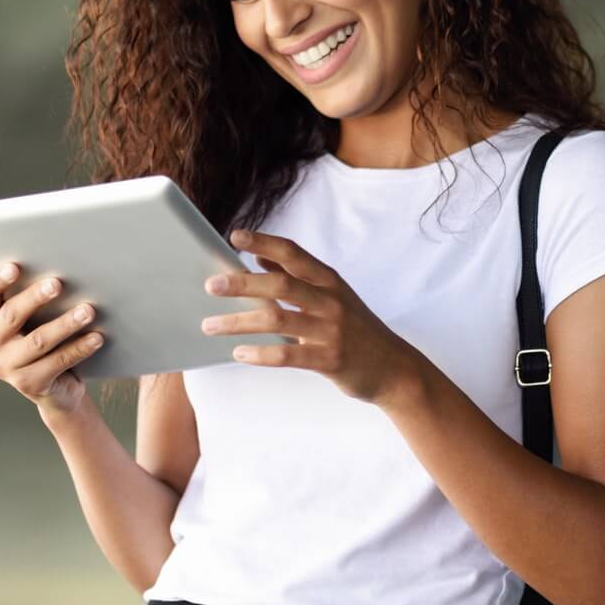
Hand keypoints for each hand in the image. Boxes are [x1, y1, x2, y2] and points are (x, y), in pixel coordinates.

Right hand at [0, 262, 107, 415]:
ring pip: (38, 341)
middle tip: (58, 283)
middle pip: (10, 316)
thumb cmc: (40, 333)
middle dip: (35, 298)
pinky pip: (57, 362)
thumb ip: (31, 294)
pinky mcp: (28, 384)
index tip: (15, 267)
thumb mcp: (30, 316)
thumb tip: (60, 266)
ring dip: (65, 324)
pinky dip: (79, 348)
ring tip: (88, 310)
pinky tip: (96, 337)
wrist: (54, 385)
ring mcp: (6, 367)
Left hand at [200, 229, 421, 403]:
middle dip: (243, 282)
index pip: (294, 254)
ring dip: (239, 322)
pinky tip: (239, 352)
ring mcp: (331, 331)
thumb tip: (259, 255)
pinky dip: (260, 353)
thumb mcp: (332, 296)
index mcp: (329, 281)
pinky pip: (288, 356)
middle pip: (281, 284)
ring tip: (210, 325)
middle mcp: (330, 301)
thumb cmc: (357, 329)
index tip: (235, 236)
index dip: (264, 242)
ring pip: (278, 320)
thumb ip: (296, 276)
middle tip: (211, 284)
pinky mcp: (329, 360)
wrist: (394, 368)